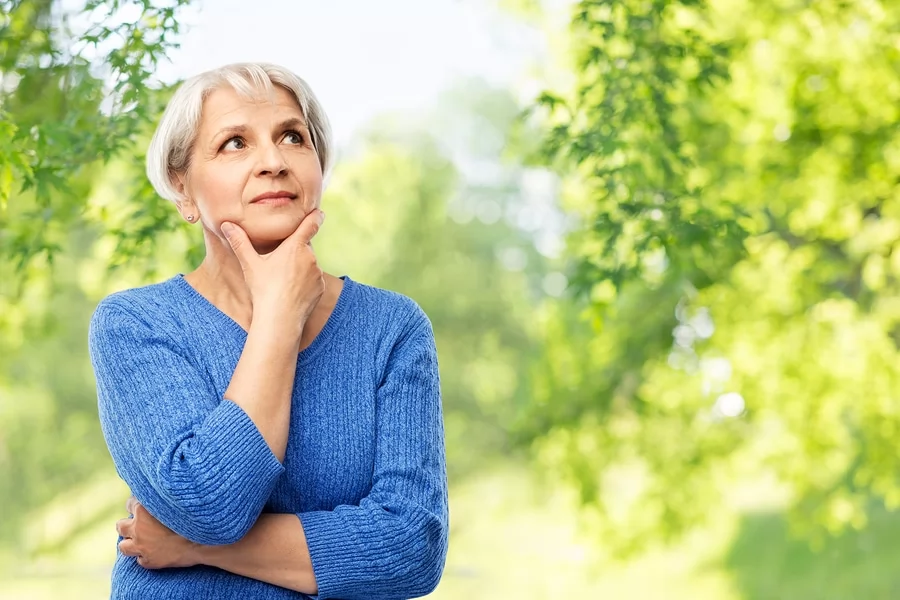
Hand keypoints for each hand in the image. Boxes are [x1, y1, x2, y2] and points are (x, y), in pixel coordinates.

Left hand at [117, 496, 199, 569]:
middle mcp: (138, 529)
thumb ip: (162, 499)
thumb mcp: (175, 503)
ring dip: (130, 543)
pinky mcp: (148, 561)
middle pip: (120, 526)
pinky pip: (140, 559)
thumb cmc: (191, 518)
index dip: (137, 505)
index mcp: (143, 511)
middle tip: (139, 525)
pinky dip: (146, 556)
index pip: (130, 504)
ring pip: (123, 546)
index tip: (143, 506)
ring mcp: (141, 547)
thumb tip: (161, 489)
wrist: (201, 542)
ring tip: (140, 541)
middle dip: (128, 525)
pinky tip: (155, 552)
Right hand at [220, 210, 325, 333]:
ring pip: (309, 264)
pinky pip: (313, 279)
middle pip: (305, 247)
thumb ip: (240, 242)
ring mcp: (317, 273)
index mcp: (295, 246)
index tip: (319, 212)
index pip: (310, 225)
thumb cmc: (264, 289)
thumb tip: (226, 224)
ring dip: (300, 267)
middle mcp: (310, 257)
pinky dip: (305, 281)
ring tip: (283, 280)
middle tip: (280, 262)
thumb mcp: (250, 264)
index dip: (315, 216)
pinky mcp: (320, 287)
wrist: (280, 318)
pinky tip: (291, 290)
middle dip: (295, 250)